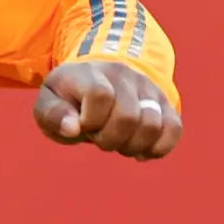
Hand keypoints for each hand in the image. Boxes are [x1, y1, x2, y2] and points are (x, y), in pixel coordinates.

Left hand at [34, 59, 180, 157]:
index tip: (82, 126)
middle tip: (99, 137)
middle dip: (109, 140)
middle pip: (128, 116)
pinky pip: (174, 129)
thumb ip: (54, 115)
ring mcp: (147, 88)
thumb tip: (73, 128)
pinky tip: (140, 150)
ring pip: (152, 125)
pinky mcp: (165, 103)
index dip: (90, 120)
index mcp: (90, 73)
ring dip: (132, 145)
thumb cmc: (70, 98)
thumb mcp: (49, 103)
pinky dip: (157, 148)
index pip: (100, 95)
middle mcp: (123, 75)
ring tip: (119, 141)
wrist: (99, 77)